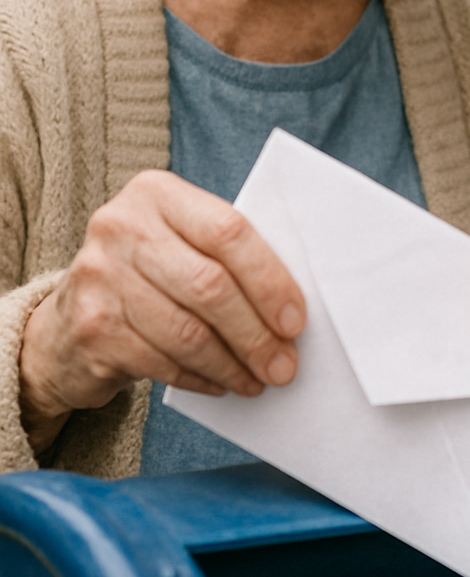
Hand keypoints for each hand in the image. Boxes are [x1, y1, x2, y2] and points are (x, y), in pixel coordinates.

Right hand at [19, 170, 305, 454]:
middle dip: (256, 333)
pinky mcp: (91, 327)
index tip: (295, 319)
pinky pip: (163, 362)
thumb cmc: (149, 277)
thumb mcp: (179, 243)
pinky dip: (202, 378)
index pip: (228, 231)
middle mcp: (121, 226)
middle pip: (210, 285)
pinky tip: (221, 384)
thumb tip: (290, 308)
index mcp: (155, 193)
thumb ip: (225, 255)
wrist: (67, 321)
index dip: (269, 279)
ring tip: (258, 380)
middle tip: (283, 365)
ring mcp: (100, 276)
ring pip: (188, 332)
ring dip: (233, 364)